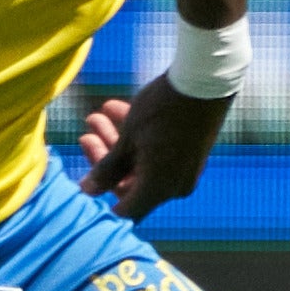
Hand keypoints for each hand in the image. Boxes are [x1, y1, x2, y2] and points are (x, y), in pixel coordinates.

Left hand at [79, 76, 229, 221]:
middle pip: (131, 183)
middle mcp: (174, 186)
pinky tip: (117, 109)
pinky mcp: (189, 152)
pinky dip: (138, 137)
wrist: (205, 80)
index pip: (124, 209)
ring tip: (97, 116)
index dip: (101, 195)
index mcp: (158, 189)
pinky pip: (159, 153)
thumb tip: (87, 191)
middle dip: (105, 159)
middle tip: (86, 135)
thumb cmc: (161, 111)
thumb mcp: (128, 139)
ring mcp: (184, 169)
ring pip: (143, 163)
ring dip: (117, 142)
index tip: (84, 176)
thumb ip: (107, 169)